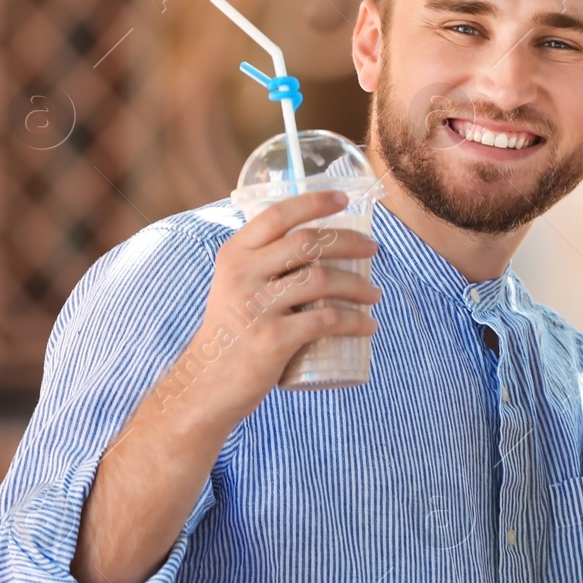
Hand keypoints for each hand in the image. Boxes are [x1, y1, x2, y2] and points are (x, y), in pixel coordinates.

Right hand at [172, 190, 381, 432]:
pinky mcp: (272, 339)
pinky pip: (325, 321)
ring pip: (322, 280)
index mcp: (234, 254)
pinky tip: (369, 326)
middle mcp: (241, 274)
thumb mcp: (235, 287)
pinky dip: (355, 322)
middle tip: (373, 250)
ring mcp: (256, 307)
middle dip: (349, 241)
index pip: (277, 214)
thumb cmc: (233, 332)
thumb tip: (314, 242)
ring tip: (374, 295)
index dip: (314, 201)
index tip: (345, 198)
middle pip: (308, 242)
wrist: (207, 384)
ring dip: (358, 285)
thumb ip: (262, 263)